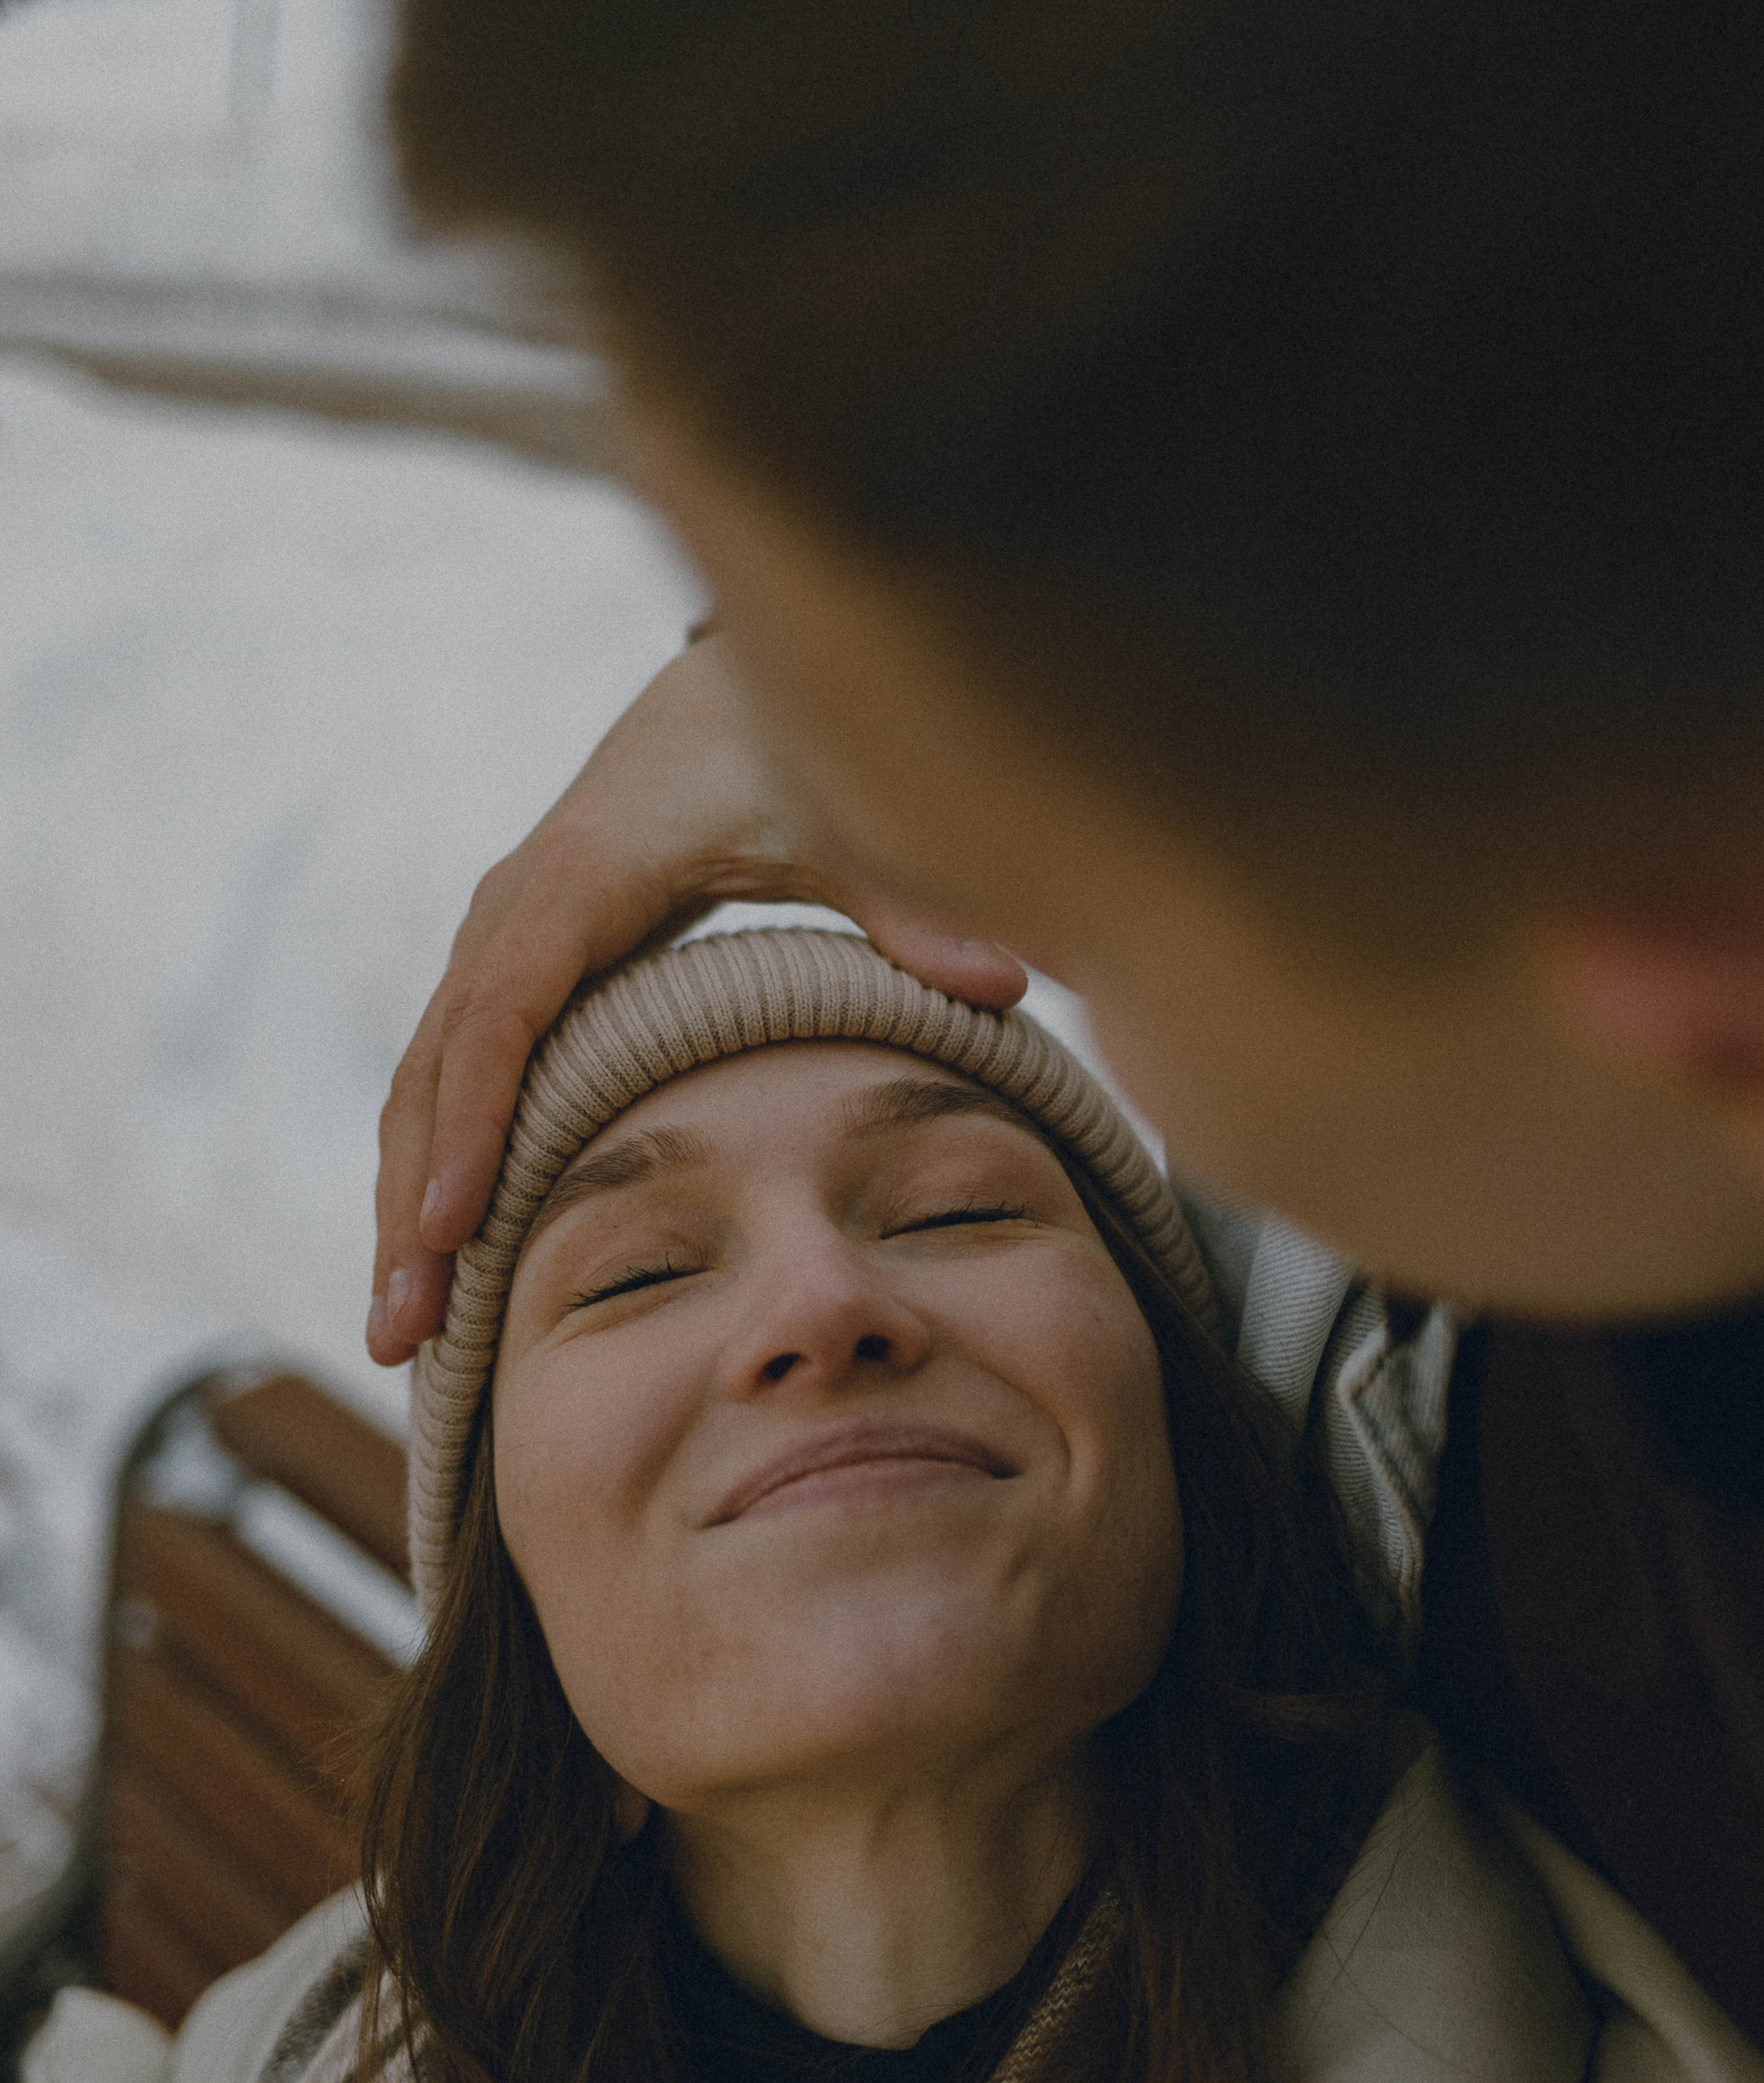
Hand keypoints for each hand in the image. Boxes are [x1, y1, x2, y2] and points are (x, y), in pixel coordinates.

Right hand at [369, 633, 1024, 1360]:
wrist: (714, 702)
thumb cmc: (777, 763)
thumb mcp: (841, 823)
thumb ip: (915, 912)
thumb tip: (1008, 988)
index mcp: (580, 880)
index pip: (504, 1018)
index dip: (476, 1128)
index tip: (454, 1231)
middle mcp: (511, 912)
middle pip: (435, 1074)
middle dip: (409, 1211)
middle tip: (402, 1339)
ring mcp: (493, 944)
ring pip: (422, 1090)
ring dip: (402, 1214)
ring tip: (399, 1342)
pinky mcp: (501, 974)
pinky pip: (446, 1086)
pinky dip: (430, 1178)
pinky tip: (435, 1277)